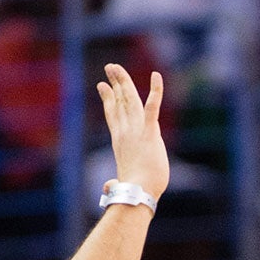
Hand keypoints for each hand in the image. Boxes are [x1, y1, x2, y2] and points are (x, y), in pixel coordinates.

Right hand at [97, 63, 166, 199]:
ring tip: (115, 67)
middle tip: (110, 67)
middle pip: (120, 101)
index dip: (108, 99)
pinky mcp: (150, 132)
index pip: (113, 115)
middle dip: (115, 83)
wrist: (138, 191)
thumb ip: (113, 183)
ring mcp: (136, 130)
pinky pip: (152, 107)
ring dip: (124, 81)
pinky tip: (157, 76)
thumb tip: (107, 189)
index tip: (103, 86)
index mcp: (120, 141)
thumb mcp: (123, 182)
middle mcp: (125, 131)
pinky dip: (155, 91)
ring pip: (130, 99)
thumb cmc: (133, 191)